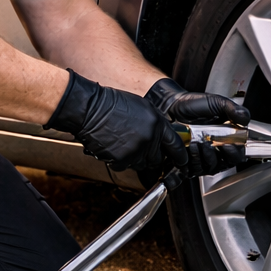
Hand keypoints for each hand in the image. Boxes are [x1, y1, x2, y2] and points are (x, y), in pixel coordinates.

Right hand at [47, 72, 187, 173]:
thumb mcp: (141, 107)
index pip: (175, 145)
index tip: (180, 161)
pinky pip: (124, 167)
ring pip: (140, 164)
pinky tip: (112, 147)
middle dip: (150, 156)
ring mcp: (136, 150)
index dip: (179, 155)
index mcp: (157, 123)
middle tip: (139, 148)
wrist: (90, 109)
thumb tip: (161, 137)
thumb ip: (155, 123)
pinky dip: (118, 161)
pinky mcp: (122, 159)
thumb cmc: (111, 104)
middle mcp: (149, 138)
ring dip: (133, 158)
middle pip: (157, 158)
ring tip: (121, 144)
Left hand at [145, 78, 250, 176]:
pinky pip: (192, 169)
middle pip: (224, 164)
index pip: (237, 154)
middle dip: (219, 157)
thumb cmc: (194, 105)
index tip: (228, 145)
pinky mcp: (188, 160)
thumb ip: (232, 109)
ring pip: (208, 168)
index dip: (235, 154)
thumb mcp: (217, 102)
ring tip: (197, 143)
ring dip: (204, 158)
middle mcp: (216, 150)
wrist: (172, 105)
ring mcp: (201, 156)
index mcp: (227, 138)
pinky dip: (192, 161)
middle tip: (210, 144)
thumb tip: (244, 118)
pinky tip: (189, 148)